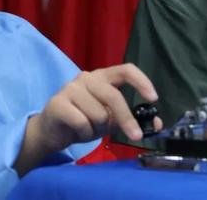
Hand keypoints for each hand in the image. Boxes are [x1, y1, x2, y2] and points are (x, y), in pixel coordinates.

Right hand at [14, 63, 161, 174]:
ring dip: (97, 129)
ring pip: (99, 114)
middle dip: (127, 119)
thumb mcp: (109, 119)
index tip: (153, 98)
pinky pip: (82, 122)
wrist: (51, 131)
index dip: (141, 82)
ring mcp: (70, 88)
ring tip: (88, 128)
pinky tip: (76, 131)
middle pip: (114, 96)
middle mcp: (87, 77)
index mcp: (102, 77)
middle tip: (136, 136)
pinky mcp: (58, 103)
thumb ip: (130, 118)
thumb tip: (156, 124)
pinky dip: (84, 133)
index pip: (126, 70)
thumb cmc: (83, 120)